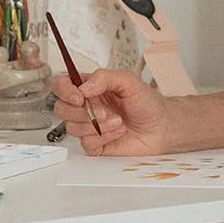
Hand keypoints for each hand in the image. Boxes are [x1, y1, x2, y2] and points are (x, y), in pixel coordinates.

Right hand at [50, 68, 172, 154]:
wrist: (162, 127)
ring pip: (72, 127)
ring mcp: (89, 126)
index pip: (61, 85)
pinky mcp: (95, 145)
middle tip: (105, 111)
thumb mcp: (129, 81)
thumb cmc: (147, 103)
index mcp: (89, 88)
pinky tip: (118, 132)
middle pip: (61, 108)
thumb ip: (104, 77)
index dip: (64, 91)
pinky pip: (86, 143)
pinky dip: (103, 137)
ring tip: (118, 121)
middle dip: (83, 111)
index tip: (79, 96)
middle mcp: (85, 107)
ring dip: (98, 125)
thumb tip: (83, 87)